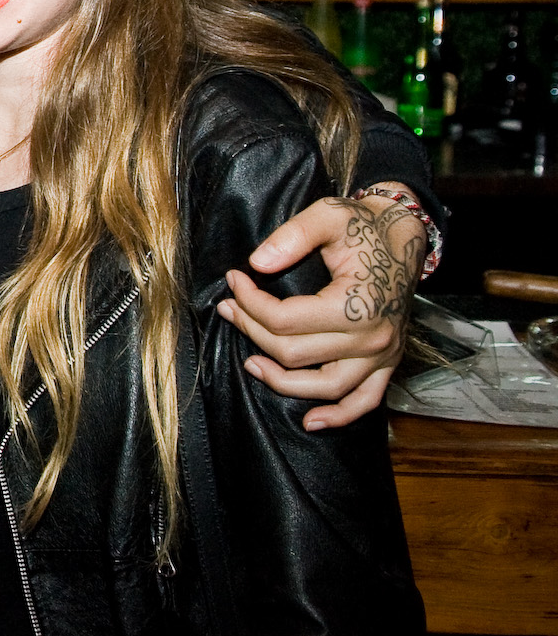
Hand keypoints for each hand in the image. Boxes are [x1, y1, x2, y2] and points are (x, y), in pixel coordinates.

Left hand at [217, 187, 425, 429]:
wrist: (404, 233)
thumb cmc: (364, 224)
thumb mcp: (328, 214)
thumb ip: (291, 236)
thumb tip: (256, 263)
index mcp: (358, 304)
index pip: (285, 319)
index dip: (249, 302)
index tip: (233, 280)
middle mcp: (373, 337)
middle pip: (295, 353)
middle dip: (253, 331)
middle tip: (231, 309)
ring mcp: (383, 355)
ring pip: (325, 387)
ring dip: (282, 382)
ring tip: (251, 364)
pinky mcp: (388, 363)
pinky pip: (365, 401)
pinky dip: (339, 416)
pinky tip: (311, 421)